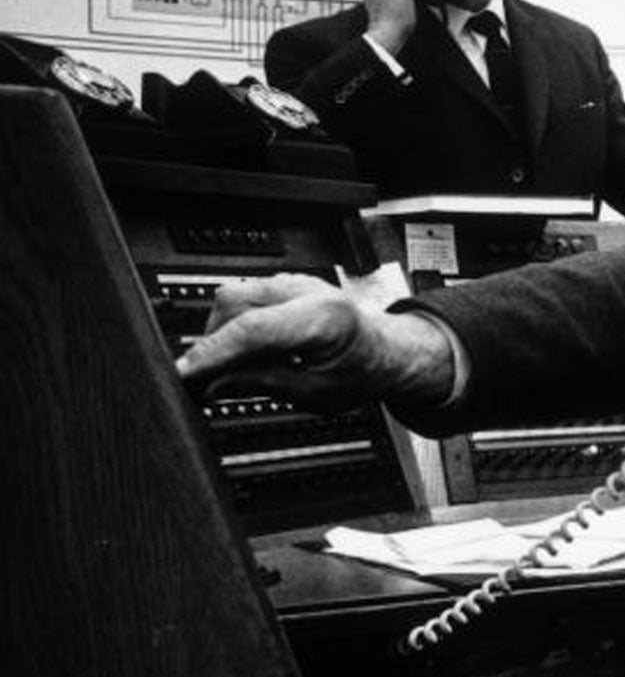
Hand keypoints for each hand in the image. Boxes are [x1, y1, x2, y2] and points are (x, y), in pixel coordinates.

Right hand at [175, 273, 455, 412]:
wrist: (388, 350)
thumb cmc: (363, 371)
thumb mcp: (315, 393)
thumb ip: (261, 385)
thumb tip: (213, 385)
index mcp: (323, 319)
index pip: (251, 329)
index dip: (211, 352)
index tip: (185, 373)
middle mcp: (308, 291)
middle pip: (233, 303)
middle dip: (214, 341)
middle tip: (208, 379)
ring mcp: (296, 283)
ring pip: (234, 296)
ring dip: (224, 332)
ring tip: (236, 367)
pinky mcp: (287, 284)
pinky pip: (247, 296)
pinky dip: (238, 323)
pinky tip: (248, 350)